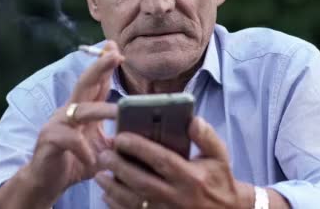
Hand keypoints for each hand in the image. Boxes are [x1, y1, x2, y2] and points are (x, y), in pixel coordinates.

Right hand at [0, 41, 123, 208]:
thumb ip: (119, 136)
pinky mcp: (49, 140)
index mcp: (84, 109)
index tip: (116, 48)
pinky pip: (69, 140)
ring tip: (118, 112)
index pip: (97, 83)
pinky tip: (91, 158)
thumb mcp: (103, 147)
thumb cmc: (77, 161)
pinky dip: (82, 149)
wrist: (47, 182)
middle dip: (100, 67)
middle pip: (85, 84)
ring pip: (80, 110)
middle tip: (115, 54)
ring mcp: (58, 123)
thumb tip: (145, 131)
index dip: (105, 65)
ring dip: (101, 110)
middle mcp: (70, 111)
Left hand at [95, 116, 253, 208]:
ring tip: (100, 173)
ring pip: (134, 202)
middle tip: (105, 154)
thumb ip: (206, 137)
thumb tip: (192, 119)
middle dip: (120, 167)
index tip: (121, 137)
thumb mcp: (219, 157)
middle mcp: (178, 197)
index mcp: (192, 177)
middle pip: (142, 182)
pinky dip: (117, 206)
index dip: (139, 148)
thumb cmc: (219, 180)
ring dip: (113, 188)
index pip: (161, 160)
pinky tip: (107, 195)